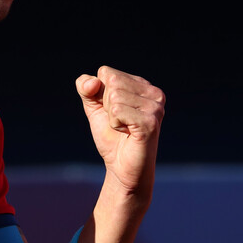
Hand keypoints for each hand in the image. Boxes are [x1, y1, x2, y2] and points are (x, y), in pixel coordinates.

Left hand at [76, 66, 165, 194]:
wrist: (122, 169)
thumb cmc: (111, 138)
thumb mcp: (94, 108)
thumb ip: (86, 88)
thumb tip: (91, 82)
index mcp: (142, 85)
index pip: (106, 72)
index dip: (100, 94)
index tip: (113, 112)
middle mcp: (153, 93)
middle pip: (111, 82)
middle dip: (105, 105)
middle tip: (119, 123)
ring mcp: (155, 107)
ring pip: (114, 97)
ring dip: (111, 117)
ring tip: (124, 129)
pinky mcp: (150, 122)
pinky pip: (117, 111)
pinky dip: (115, 125)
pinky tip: (128, 133)